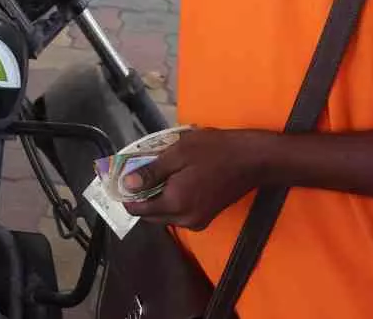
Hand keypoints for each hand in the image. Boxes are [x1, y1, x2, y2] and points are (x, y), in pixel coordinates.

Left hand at [122, 128, 277, 230]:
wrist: (254, 159)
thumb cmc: (216, 151)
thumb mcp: (178, 153)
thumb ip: (151, 172)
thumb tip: (126, 186)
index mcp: (176, 204)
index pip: (138, 210)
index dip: (125, 195)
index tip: (119, 177)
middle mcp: (185, 219)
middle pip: (150, 215)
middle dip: (139, 196)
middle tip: (134, 172)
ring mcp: (198, 221)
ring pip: (164, 214)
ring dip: (155, 197)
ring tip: (153, 172)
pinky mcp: (206, 217)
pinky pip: (178, 212)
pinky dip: (170, 199)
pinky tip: (171, 179)